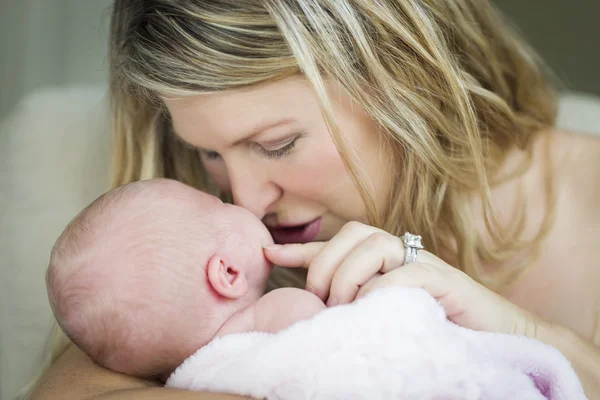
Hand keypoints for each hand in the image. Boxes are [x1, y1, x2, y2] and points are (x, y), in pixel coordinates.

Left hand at [264, 221, 537, 334]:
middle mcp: (401, 254)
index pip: (335, 244)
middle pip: (353, 233)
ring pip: (375, 243)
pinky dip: (382, 289)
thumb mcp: (382, 315)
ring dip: (351, 276)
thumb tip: (317, 311)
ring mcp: (423, 264)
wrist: (496, 338)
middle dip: (326, 265)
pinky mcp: (445, 280)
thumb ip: (355, 305)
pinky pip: (406, 271)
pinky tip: (375, 310)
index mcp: (382, 262)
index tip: (267, 250)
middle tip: (324, 302)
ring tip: (348, 308)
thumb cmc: (435, 328)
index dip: (299, 247)